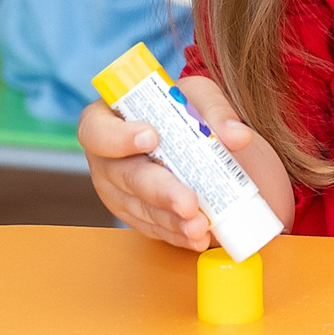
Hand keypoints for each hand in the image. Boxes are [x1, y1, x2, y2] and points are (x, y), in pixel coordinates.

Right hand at [77, 74, 289, 251]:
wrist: (199, 142)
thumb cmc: (186, 112)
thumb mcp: (199, 97)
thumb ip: (215, 110)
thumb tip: (236, 135)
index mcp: (106, 120)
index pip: (96, 130)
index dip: (118, 137)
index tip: (152, 137)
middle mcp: (106, 159)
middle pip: (126, 177)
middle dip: (160, 191)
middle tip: (189, 202)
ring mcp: (118, 192)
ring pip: (141, 209)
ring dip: (172, 221)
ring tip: (201, 227)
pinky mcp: (135, 215)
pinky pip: (153, 228)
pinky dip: (177, 234)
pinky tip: (197, 237)